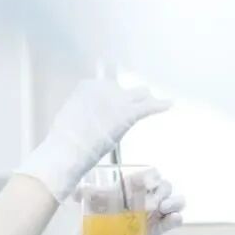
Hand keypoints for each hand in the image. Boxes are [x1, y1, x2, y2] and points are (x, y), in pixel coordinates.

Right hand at [16, 79, 170, 201]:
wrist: (70, 148)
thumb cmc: (65, 140)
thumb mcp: (70, 117)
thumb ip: (82, 113)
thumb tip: (88, 119)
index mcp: (88, 86)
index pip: (106, 85)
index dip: (110, 99)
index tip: (110, 107)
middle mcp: (104, 87)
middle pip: (124, 88)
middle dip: (128, 98)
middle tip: (130, 106)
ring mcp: (118, 99)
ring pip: (139, 93)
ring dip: (144, 99)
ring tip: (150, 102)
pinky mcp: (129, 113)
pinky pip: (149, 106)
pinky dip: (161, 105)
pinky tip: (170, 103)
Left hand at [67, 170, 186, 234]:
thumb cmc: (98, 214)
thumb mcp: (91, 202)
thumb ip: (86, 194)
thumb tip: (75, 192)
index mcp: (135, 185)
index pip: (150, 173)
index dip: (152, 175)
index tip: (148, 182)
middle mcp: (148, 195)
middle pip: (164, 186)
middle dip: (163, 190)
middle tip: (154, 201)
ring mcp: (156, 211)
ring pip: (175, 201)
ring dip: (174, 202)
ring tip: (164, 208)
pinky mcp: (159, 227)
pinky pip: (173, 221)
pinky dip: (176, 219)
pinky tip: (174, 218)